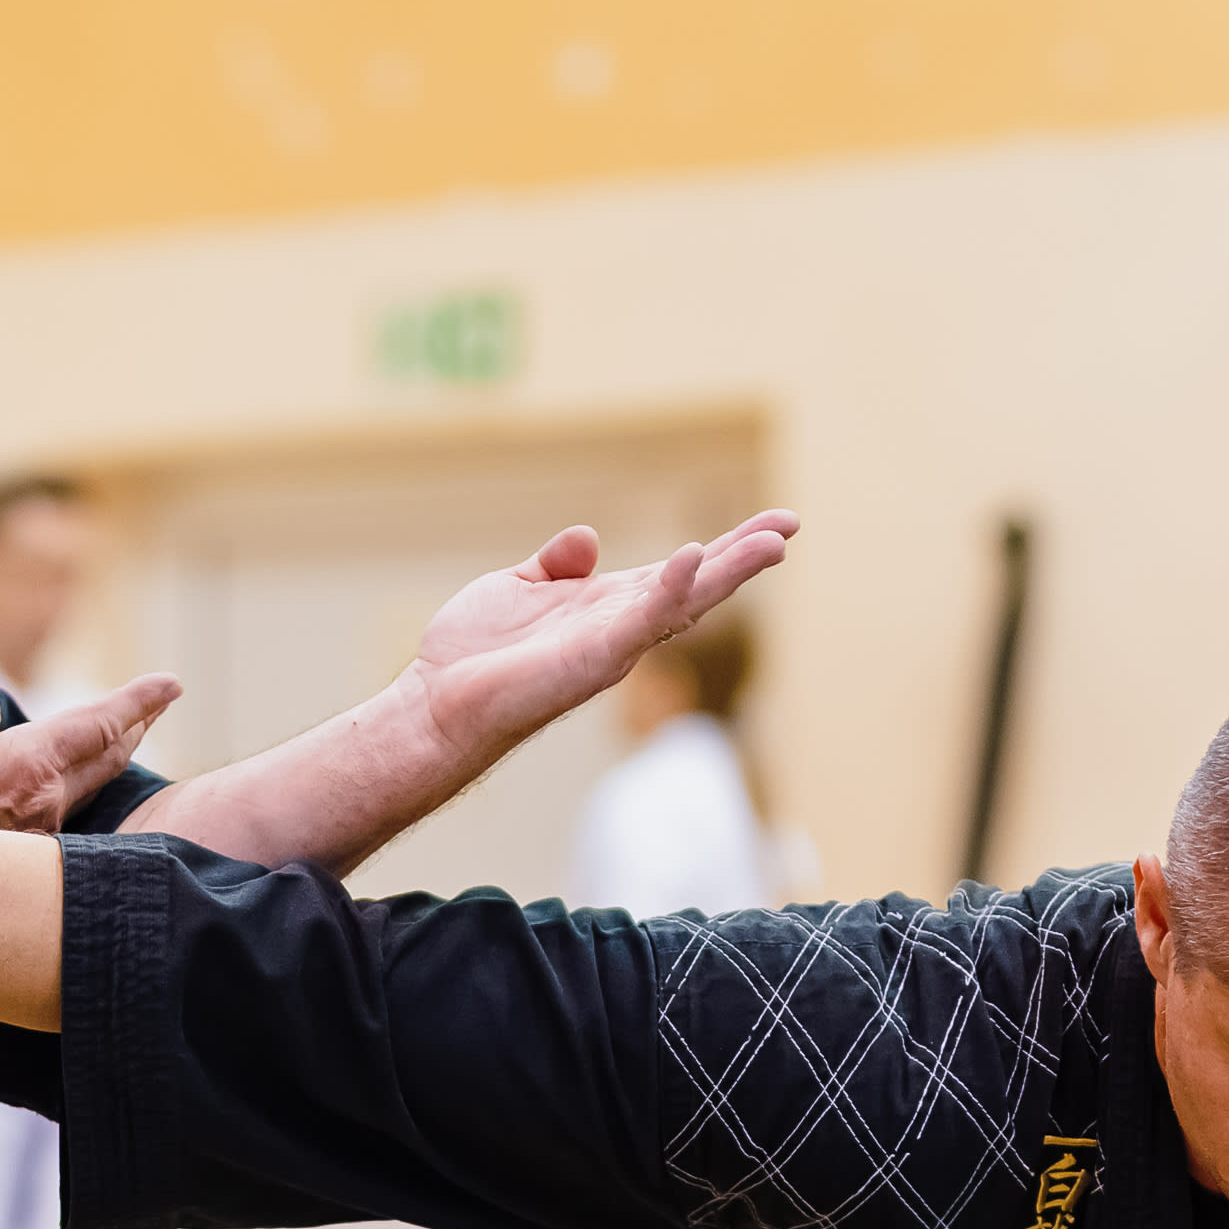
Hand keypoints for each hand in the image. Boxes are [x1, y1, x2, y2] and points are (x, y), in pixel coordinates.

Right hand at [0, 673, 180, 832]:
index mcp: (25, 769)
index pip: (98, 725)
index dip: (138, 700)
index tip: (172, 684)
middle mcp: (46, 806)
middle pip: (108, 757)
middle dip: (137, 723)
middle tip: (161, 702)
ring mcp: (42, 841)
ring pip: (89, 787)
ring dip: (111, 755)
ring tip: (126, 733)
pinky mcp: (28, 865)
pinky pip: (67, 814)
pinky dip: (81, 788)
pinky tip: (73, 786)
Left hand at [397, 510, 797, 779]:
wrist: (437, 705)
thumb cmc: (472, 656)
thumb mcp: (516, 588)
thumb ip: (555, 564)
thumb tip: (587, 539)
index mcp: (608, 608)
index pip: (677, 573)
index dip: (720, 549)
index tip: (768, 525)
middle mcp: (621, 628)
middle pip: (698, 586)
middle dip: (745, 556)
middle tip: (791, 523)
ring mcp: (613, 645)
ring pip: (686, 602)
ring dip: (731, 571)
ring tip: (775, 541)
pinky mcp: (594, 658)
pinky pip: (641, 620)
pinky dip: (669, 588)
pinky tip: (692, 557)